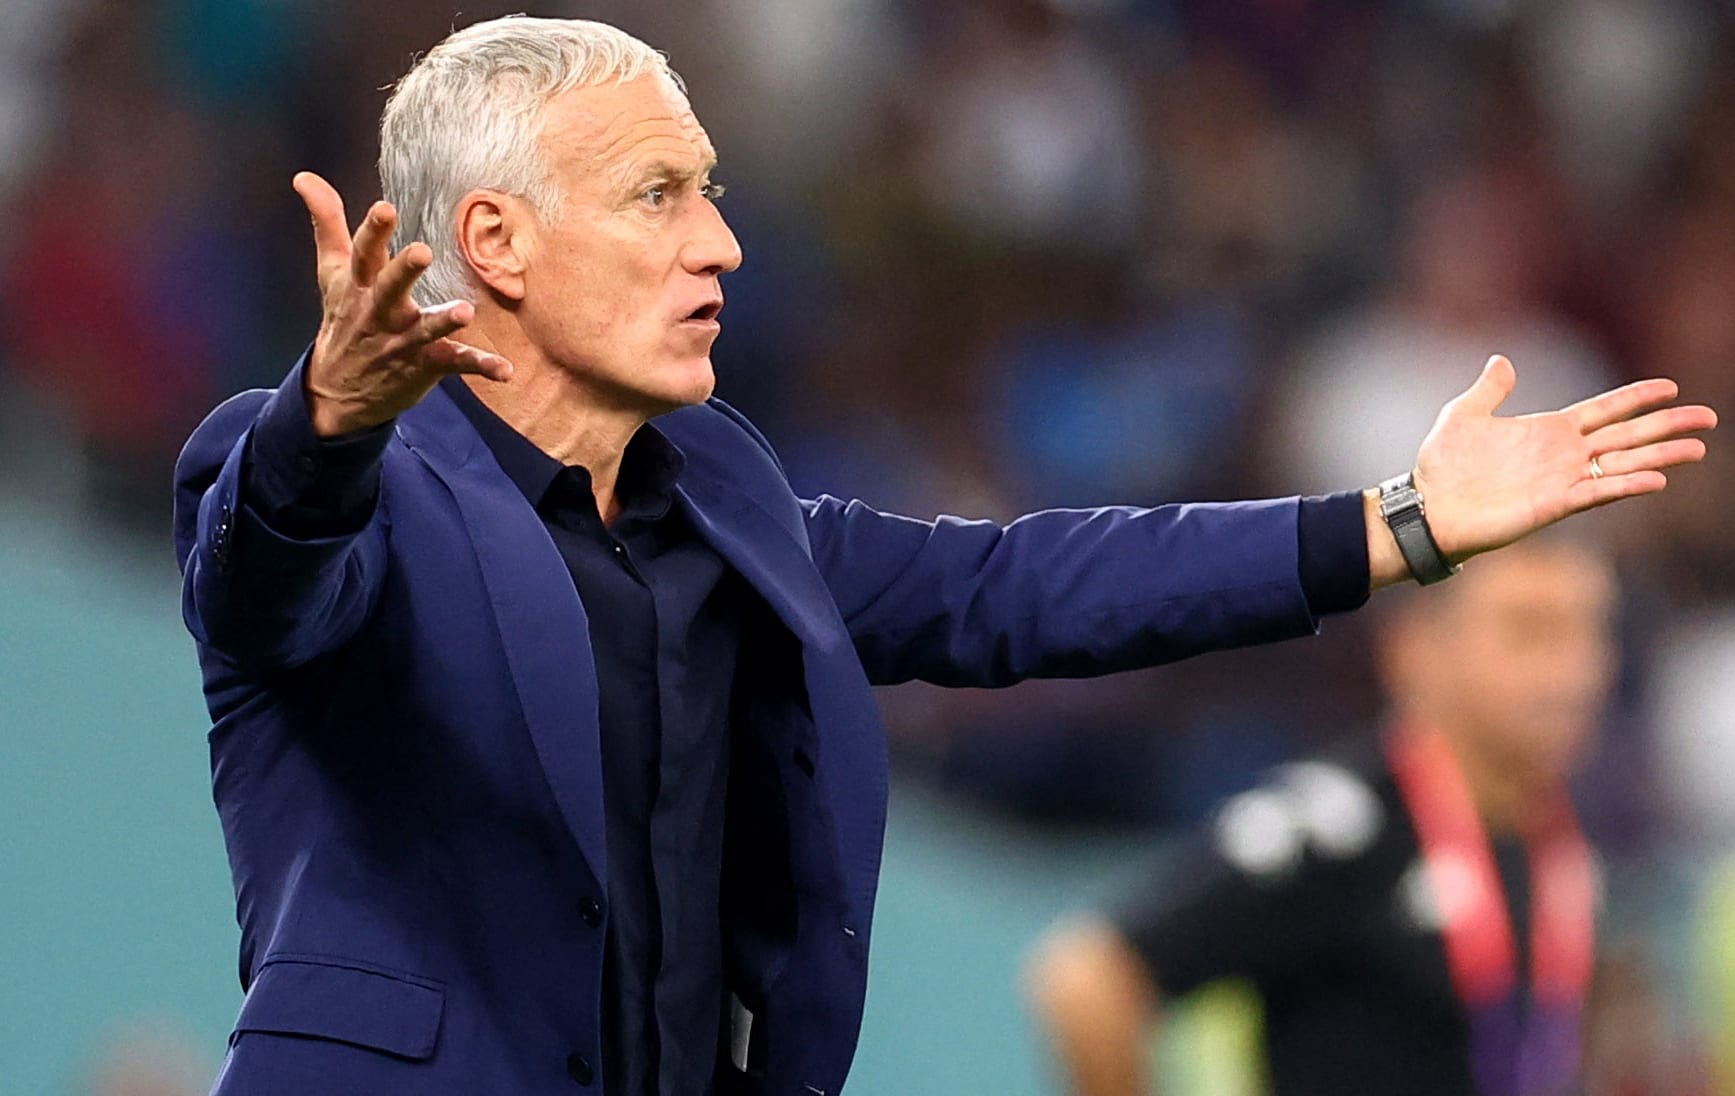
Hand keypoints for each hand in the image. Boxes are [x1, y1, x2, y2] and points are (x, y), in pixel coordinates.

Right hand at [293, 172, 512, 436]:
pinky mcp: (425, 365)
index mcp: (358, 285)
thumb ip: (327, 223)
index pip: (362, 254)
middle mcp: (379, 312)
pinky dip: (481, 367)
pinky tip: (506, 370)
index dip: (373, 231)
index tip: (385, 208)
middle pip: (389, 289)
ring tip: (465, 311)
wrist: (336, 393)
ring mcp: (402, 341)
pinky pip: (455, 364)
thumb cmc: (343, 318)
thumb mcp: (332, 272)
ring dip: (444, 322)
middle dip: (403, 271)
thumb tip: (304, 176)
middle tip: (422, 251)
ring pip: (424, 331)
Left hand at [1366, 355, 1717, 587]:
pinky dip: (1626, 485)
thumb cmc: (1442, 467)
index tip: (1670, 387)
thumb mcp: (1463, 415)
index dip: (1635, 398)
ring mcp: (1562, 480)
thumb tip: (1502, 359)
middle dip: (1666, 425)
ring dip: (1660, 456)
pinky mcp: (1553, 504)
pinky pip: (1597, 493)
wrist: (1426, 507)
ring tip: (1697, 449)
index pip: (1603, 410)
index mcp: (1547, 430)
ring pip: (1622, 463)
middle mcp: (1562, 454)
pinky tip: (1655, 479)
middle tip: (1707, 417)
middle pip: (1626, 435)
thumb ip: (1489, 389)